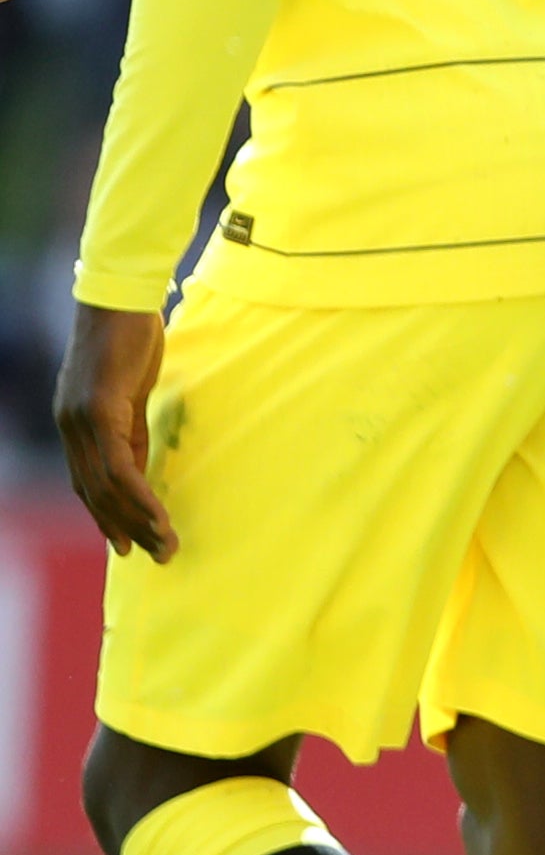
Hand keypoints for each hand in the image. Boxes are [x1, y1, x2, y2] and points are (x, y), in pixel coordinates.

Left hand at [56, 302, 170, 562]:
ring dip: (138, 520)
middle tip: (154, 555)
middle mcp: (70, 427)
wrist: (119, 299)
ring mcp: (80, 421)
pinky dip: (139, 495)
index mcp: (74, 423)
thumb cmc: (128, 338)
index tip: (128, 543)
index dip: (106, 516)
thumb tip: (137, 468)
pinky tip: (158, 514)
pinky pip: (119, 466)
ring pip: (106, 486)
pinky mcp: (99, 411)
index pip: (87, 481)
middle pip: (94, 492)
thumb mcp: (130, 392)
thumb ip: (129, 430)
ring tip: (165, 543)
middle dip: (124, 528)